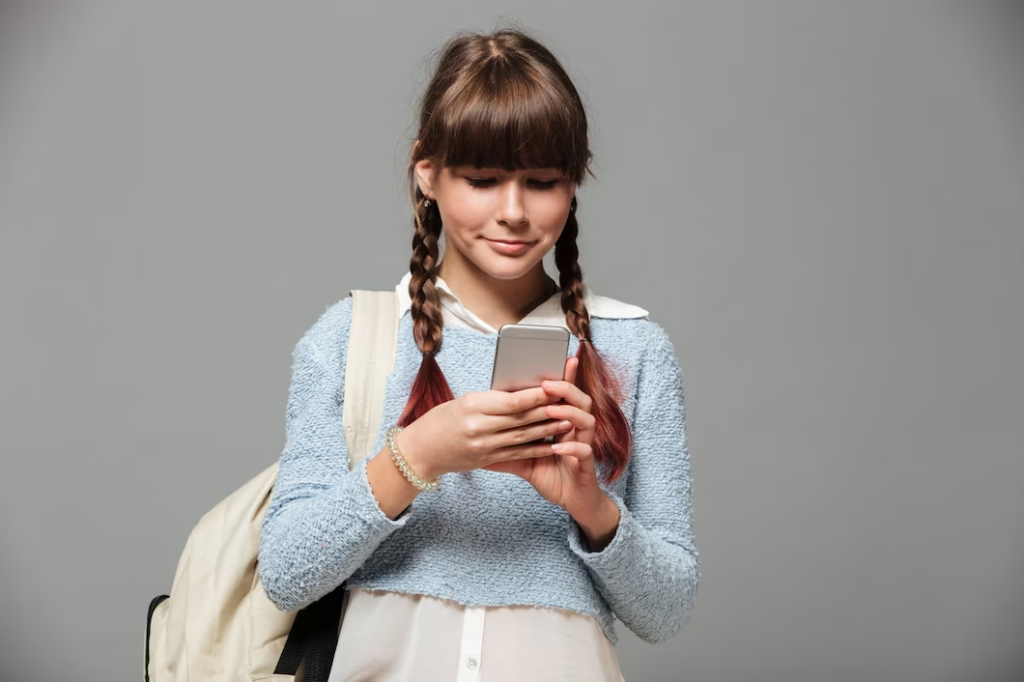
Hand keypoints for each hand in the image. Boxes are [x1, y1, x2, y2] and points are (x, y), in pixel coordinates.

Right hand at [395, 385, 571, 479]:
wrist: (421, 451)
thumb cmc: (441, 421)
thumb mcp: (464, 402)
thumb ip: (491, 400)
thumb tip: (520, 394)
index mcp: (473, 406)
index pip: (511, 401)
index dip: (536, 396)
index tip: (554, 388)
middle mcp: (479, 427)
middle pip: (520, 418)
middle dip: (547, 410)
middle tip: (568, 402)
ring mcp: (484, 446)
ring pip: (523, 437)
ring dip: (547, 429)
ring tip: (567, 421)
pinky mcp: (487, 460)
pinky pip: (517, 454)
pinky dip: (537, 449)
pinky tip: (553, 445)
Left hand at [482, 356, 606, 519]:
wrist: (572, 500)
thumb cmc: (549, 475)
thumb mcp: (523, 460)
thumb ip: (505, 448)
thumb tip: (476, 444)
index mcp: (562, 423)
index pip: (562, 395)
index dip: (561, 377)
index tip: (552, 361)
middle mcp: (576, 429)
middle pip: (579, 400)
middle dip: (565, 388)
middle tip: (546, 383)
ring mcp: (584, 445)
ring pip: (586, 420)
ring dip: (569, 412)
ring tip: (550, 410)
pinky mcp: (586, 464)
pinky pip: (584, 451)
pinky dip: (572, 447)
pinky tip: (557, 446)